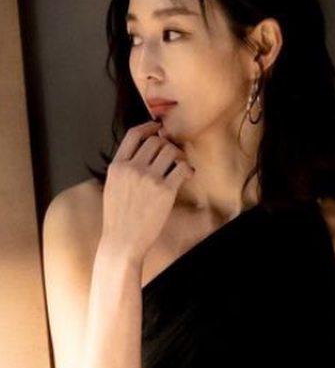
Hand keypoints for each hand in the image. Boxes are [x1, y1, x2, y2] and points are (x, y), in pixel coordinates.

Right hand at [101, 120, 194, 263]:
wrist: (123, 241)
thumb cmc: (118, 219)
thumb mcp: (112, 187)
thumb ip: (123, 169)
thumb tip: (140, 155)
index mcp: (117, 166)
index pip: (133, 134)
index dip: (149, 127)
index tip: (158, 128)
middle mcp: (132, 168)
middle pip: (155, 141)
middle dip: (167, 145)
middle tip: (174, 154)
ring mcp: (149, 178)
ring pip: (170, 151)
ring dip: (179, 155)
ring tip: (181, 165)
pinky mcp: (165, 190)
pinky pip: (182, 168)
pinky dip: (188, 169)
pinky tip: (188, 175)